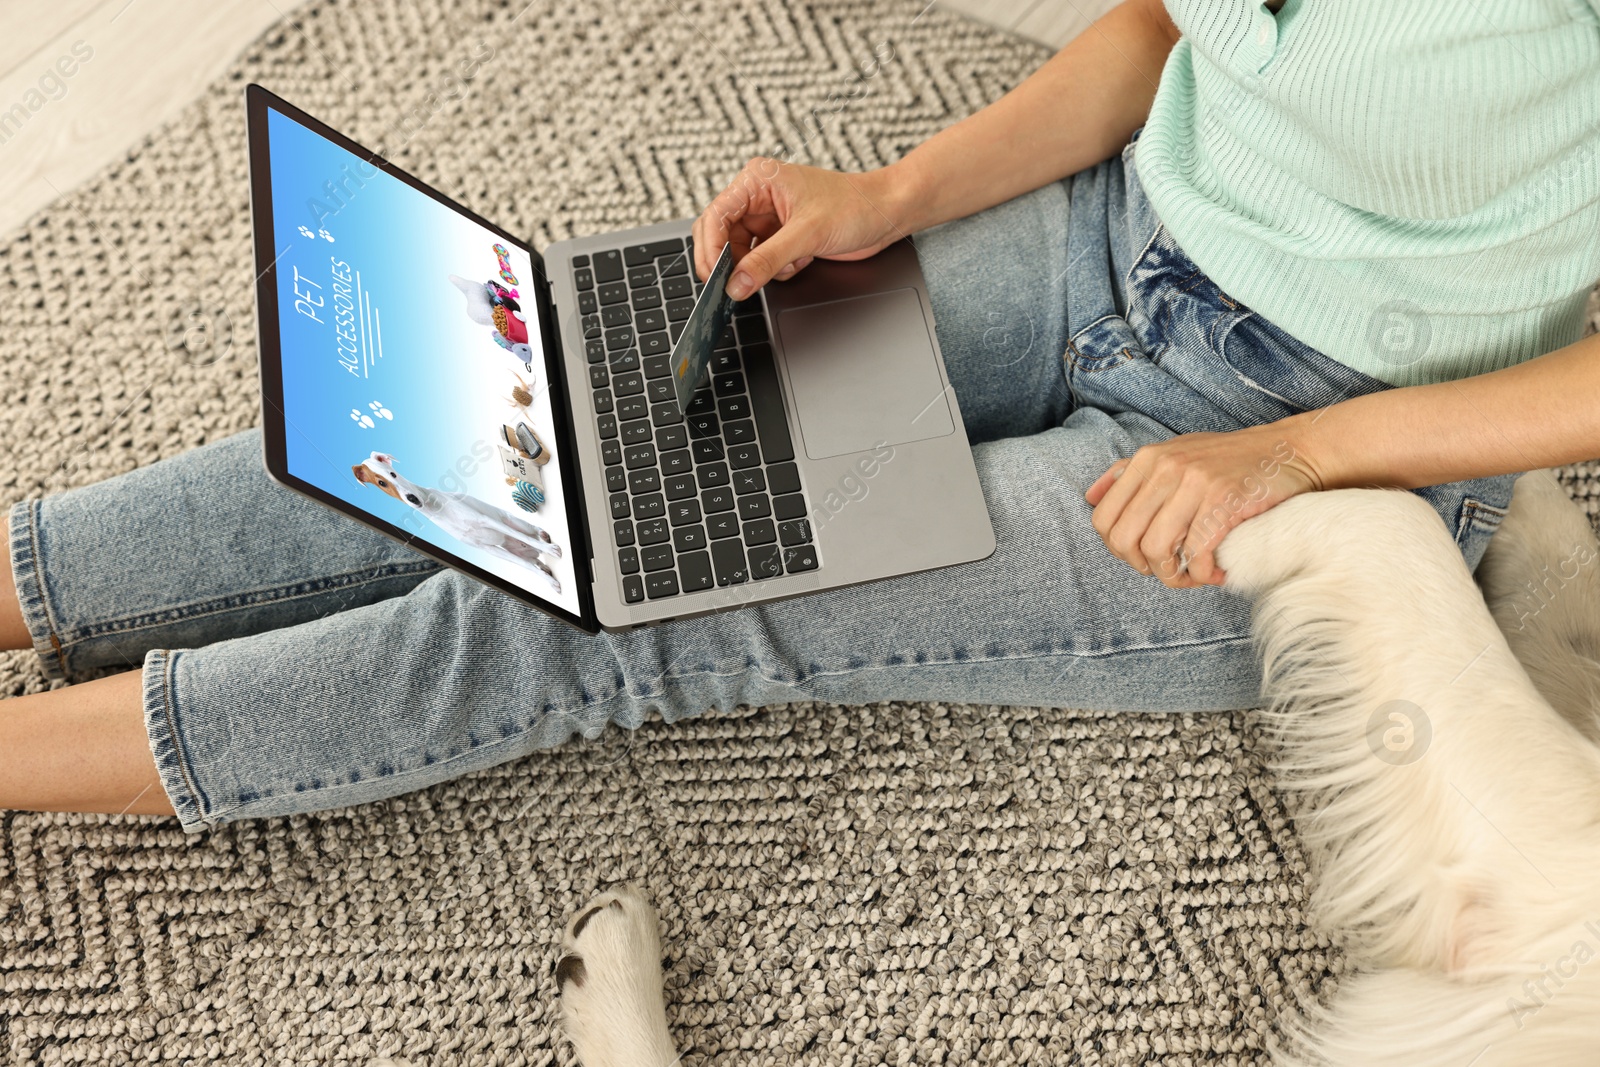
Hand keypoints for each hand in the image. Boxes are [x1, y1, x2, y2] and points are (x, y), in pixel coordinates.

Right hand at [691, 158, 908, 298]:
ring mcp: (770, 218)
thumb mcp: (807, 235)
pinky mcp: (782, 237)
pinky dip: (776, 270)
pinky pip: (761, 261)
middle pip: (722, 236)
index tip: (713, 276)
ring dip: (759, 268)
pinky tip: (800, 261)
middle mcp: (759, 197)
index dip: (710, 248)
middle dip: (731, 262)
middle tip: (734, 286)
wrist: (887, 215)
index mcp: (757, 180)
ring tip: (787, 265)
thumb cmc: (854, 205)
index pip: (716, 215)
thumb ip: (767, 261)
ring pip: (742, 253)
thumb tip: (736, 284)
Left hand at [1084, 423, 1322, 587]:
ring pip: (1157, 550)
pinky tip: (1216, 573)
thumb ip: (1130, 473)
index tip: (1143, 557)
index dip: (1118, 550)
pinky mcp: (1224, 501)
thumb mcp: (1173, 454)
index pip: (1103, 519)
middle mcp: (1165, 468)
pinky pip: (1197, 554)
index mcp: (1147, 459)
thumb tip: (1090, 496)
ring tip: (1192, 576)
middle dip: (1144, 567)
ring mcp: (1194, 484)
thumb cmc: (1228, 461)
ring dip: (1174, 576)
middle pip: (1125, 540)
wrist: (1289, 451)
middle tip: (1169, 571)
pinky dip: (1204, 574)